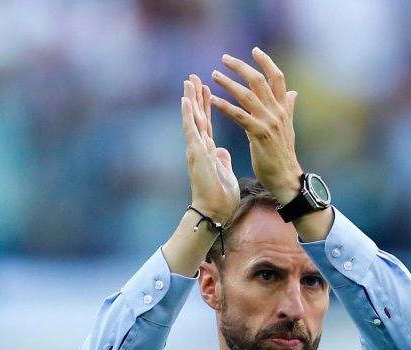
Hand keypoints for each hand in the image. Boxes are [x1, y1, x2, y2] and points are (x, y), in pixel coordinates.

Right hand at [182, 73, 238, 222]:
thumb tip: (222, 152)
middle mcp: (200, 148)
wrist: (215, 212)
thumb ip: (222, 161)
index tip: (207, 87)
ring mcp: (197, 150)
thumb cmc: (221, 198)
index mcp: (209, 151)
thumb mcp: (225, 174)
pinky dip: (188, 115)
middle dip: (197, 97)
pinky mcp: (196, 154)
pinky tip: (186, 99)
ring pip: (193, 119)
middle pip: (198, 117)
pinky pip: (191, 131)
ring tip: (189, 81)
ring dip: (190, 100)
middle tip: (194, 76)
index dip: (207, 105)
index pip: (207, 123)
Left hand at [210, 49, 301, 203]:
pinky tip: (212, 100)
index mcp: (284, 108)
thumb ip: (288, 108)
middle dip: (240, 67)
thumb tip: (293, 92)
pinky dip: (224, 106)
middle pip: (258, 80)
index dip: (266, 62)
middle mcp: (277, 111)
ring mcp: (268, 122)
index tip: (254, 50)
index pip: (277, 78)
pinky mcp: (259, 134)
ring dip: (228, 83)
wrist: (286, 178)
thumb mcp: (287, 128)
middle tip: (224, 59)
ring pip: (246, 95)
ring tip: (214, 76)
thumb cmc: (283, 155)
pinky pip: (239, 115)